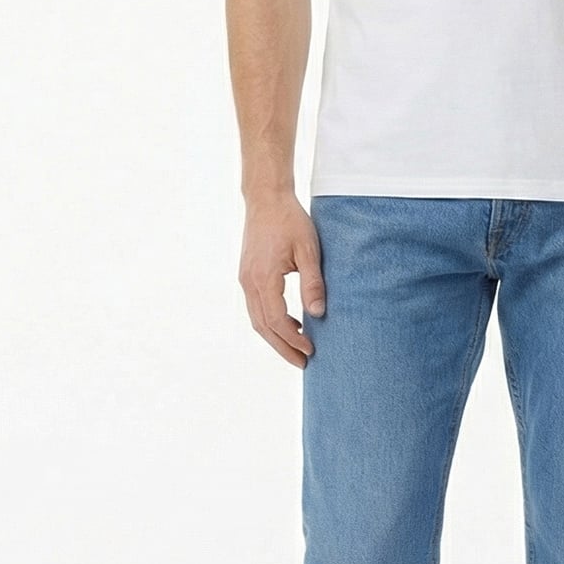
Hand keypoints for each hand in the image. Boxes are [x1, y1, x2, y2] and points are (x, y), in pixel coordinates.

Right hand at [238, 193, 325, 367]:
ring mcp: (245, 279)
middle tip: (302, 363)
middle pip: (263, 327)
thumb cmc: (290, 220)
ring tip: (296, 349)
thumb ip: (312, 283)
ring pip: (257, 319)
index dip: (293, 339)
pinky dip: (271, 321)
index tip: (311, 349)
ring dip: (275, 337)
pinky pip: (256, 306)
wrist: (266, 199)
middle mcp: (249, 282)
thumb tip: (318, 314)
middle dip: (282, 348)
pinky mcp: (247, 275)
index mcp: (264, 278)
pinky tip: (290, 323)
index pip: (277, 320)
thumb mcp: (308, 250)